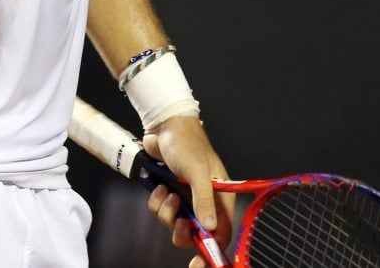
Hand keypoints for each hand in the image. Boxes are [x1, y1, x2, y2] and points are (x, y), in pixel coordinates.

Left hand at [143, 116, 234, 267]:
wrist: (163, 125)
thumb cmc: (186, 143)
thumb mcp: (197, 172)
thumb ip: (204, 200)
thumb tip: (210, 229)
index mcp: (220, 196)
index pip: (221, 232)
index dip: (211, 250)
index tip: (197, 263)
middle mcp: (205, 200)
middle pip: (197, 234)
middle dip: (184, 233)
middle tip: (179, 225)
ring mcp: (186, 197)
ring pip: (176, 224)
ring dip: (169, 214)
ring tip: (168, 193)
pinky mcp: (169, 192)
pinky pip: (162, 211)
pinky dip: (158, 203)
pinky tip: (159, 187)